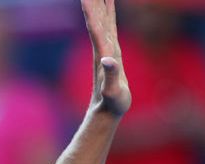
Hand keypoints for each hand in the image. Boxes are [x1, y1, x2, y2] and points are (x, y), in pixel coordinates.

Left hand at [82, 0, 130, 116]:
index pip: (94, 25)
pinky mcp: (111, 49)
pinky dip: (108, 10)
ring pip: (102, 17)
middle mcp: (102, 46)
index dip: (90, 8)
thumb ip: (111, 75)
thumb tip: (108, 59)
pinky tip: (108, 1)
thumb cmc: (112, 103)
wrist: (106, 111)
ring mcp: (106, 46)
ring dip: (100, 0)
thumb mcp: (113, 92)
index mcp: (102, 52)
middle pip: (96, 16)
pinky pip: (108, 24)